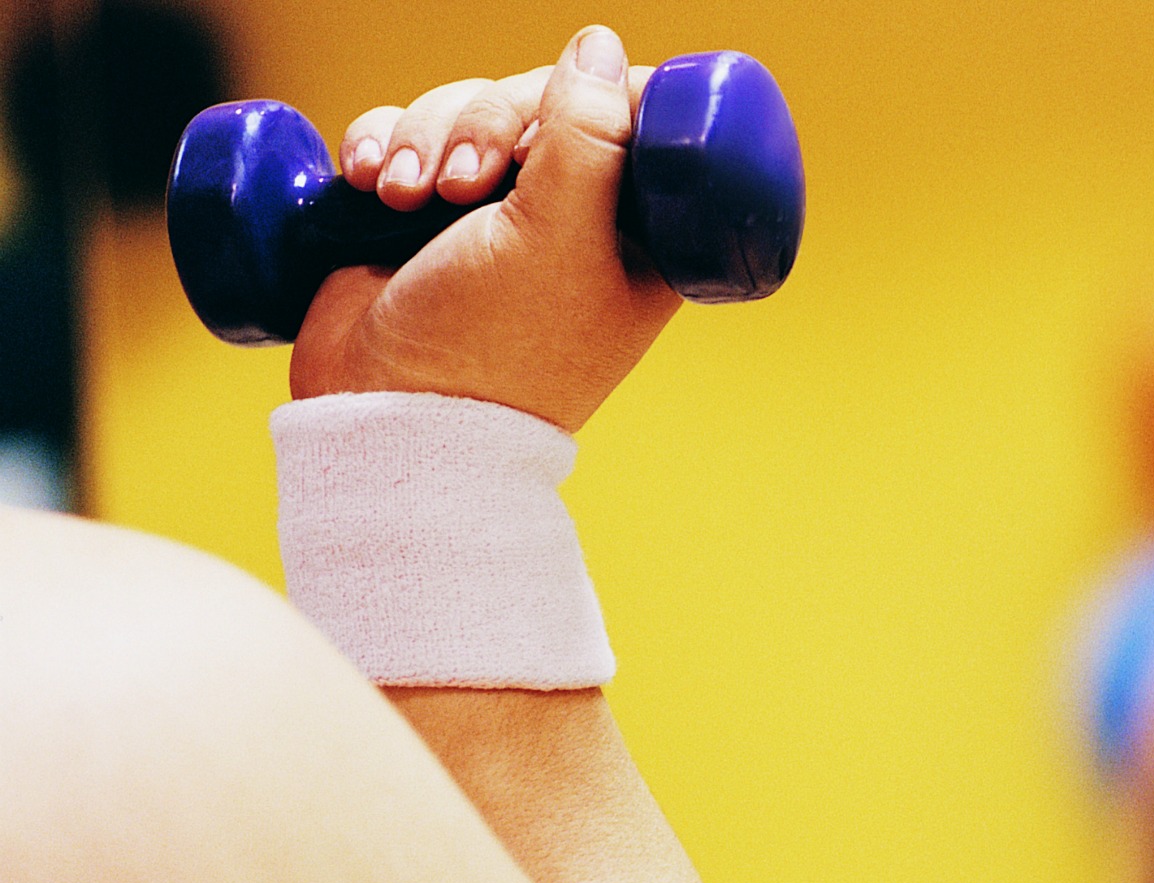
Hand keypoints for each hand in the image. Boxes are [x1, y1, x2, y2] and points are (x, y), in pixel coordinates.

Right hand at [289, 26, 679, 432]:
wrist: (391, 417)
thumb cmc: (497, 344)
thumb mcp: (562, 235)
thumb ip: (588, 134)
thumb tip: (600, 46)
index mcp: (638, 230)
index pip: (634, 114)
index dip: (587, 98)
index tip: (545, 138)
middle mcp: (571, 216)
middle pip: (538, 99)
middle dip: (486, 122)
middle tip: (461, 182)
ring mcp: (491, 214)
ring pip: (464, 108)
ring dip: (424, 133)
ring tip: (402, 195)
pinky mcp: (416, 213)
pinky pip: (401, 133)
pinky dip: (379, 143)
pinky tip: (367, 180)